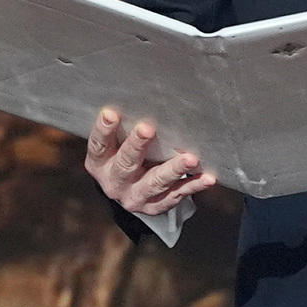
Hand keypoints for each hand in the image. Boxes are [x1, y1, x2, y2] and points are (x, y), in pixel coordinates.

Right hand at [83, 108, 216, 215]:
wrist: (125, 193)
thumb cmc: (120, 157)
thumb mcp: (112, 147)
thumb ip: (122, 131)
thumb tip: (146, 100)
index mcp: (99, 164)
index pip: (99, 145)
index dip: (104, 130)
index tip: (111, 113)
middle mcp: (114, 182)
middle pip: (126, 164)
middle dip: (137, 146)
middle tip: (148, 129)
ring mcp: (135, 197)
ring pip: (155, 182)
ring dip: (173, 169)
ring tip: (190, 159)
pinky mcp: (155, 206)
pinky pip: (176, 195)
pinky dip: (193, 186)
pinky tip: (207, 178)